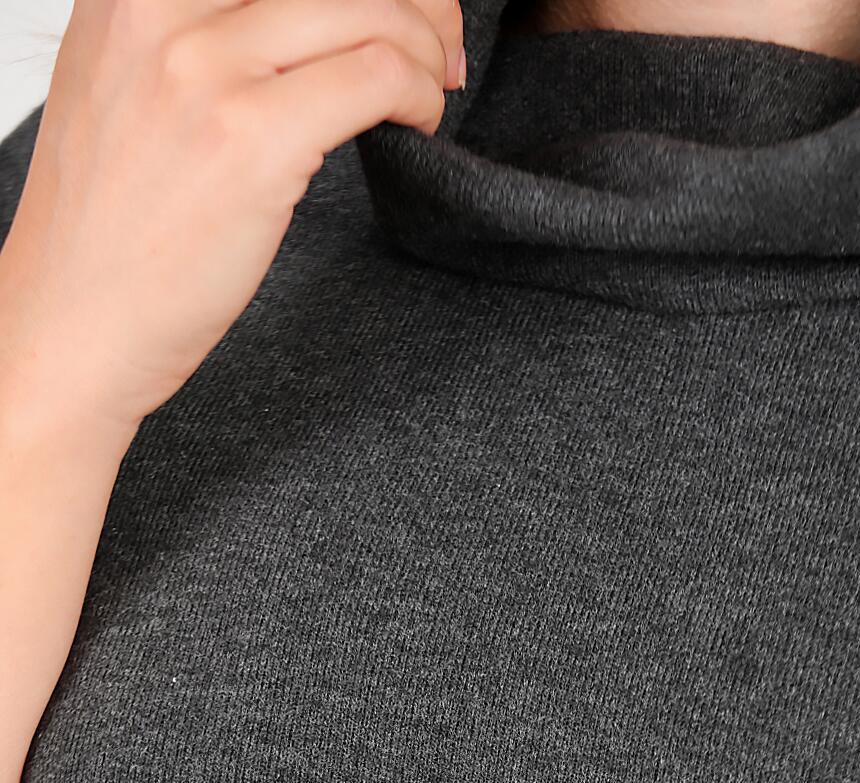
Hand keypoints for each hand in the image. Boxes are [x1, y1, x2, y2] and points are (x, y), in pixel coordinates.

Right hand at [0, 0, 465, 436]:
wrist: (72, 325)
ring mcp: (205, 72)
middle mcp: (159, 9)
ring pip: (366, 8)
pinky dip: (417, 92)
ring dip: (424, 42)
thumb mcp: (122, 88)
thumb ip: (187, 36)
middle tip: (438, 42)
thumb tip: (292, 25)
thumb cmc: (107, 233)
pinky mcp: (251, 140)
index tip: (389, 8)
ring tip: (433, 86)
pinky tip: (417, 123)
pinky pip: (376, 76)